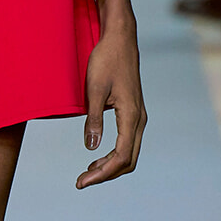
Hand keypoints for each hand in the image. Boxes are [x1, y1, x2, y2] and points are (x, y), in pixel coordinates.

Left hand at [77, 0, 145, 188]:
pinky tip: (97, 156)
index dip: (101, 173)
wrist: (119, 39)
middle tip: (81, 181)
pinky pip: (127, 141)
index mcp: (131, 115)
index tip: (81, 182)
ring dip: (110, 166)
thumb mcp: (94, 90)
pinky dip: (114, 154)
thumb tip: (91, 148)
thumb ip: (93, 120)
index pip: (120, 156)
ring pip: (129, 153)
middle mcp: (139, 119)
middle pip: (128, 160)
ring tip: (87, 172)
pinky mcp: (133, 112)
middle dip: (105, 174)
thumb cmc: (106, 60)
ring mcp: (138, 115)